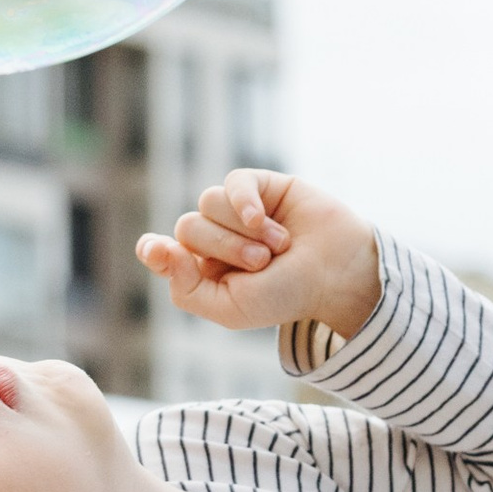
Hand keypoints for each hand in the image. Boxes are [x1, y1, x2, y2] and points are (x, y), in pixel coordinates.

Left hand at [134, 171, 380, 341]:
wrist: (337, 272)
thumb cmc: (286, 295)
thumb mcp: (232, 309)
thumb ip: (187, 290)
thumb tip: (161, 250)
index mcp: (203, 269)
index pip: (162, 253)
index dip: (154, 250)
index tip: (156, 250)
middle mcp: (214, 237)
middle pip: (187, 227)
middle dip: (225, 248)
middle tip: (263, 264)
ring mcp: (234, 209)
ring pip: (208, 203)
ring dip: (244, 231)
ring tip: (279, 247)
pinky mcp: (258, 185)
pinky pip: (233, 182)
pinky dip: (245, 201)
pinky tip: (264, 219)